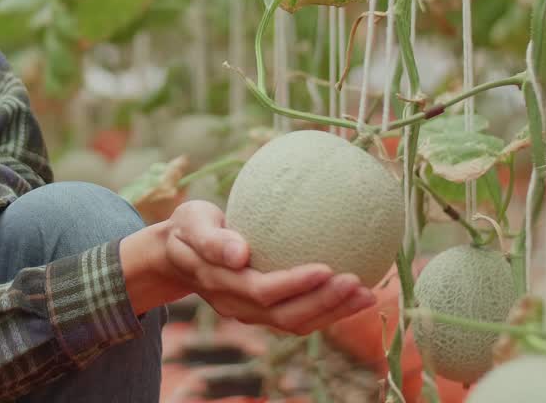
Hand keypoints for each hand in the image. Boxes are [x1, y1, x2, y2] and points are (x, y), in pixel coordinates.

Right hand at [125, 200, 375, 335]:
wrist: (178, 253)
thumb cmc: (189, 228)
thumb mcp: (191, 222)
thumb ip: (211, 238)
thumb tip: (240, 252)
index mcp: (222, 283)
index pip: (264, 291)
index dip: (296, 285)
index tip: (327, 267)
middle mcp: (239, 305)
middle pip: (287, 316)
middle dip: (325, 304)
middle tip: (358, 282)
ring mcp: (252, 313)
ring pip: (297, 323)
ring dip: (334, 312)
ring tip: (367, 293)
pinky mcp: (265, 311)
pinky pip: (300, 316)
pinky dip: (329, 308)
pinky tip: (355, 290)